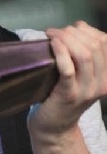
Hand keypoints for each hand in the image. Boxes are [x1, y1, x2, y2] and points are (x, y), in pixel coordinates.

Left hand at [28, 21, 106, 137]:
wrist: (54, 127)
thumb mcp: (81, 74)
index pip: (105, 43)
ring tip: (51, 35)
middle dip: (74, 32)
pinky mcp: (69, 95)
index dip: (88, 30)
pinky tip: (52, 43)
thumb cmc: (63, 95)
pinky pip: (68, 69)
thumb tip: (79, 26)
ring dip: (66, 38)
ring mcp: (86, 91)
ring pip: (84, 55)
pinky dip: (61, 52)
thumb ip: (84, 53)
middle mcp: (102, 84)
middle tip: (56, 31)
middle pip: (95, 46)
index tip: (72, 28)